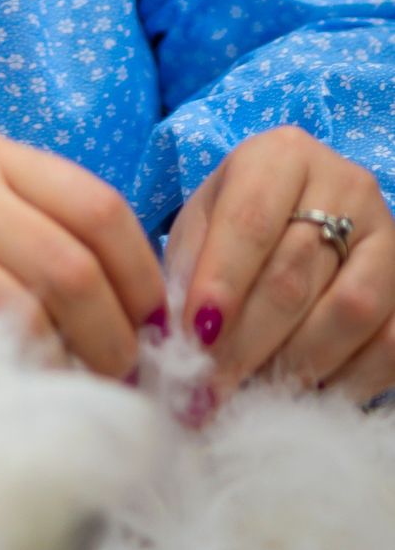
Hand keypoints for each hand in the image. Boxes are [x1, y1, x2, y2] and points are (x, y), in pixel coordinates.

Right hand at [0, 129, 164, 379]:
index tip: (154, 328)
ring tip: (82, 386)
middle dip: (118, 331)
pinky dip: (28, 361)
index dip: (141, 276)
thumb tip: (128, 307)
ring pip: (43, 290)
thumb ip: (26, 229)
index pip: (98, 205)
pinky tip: (28, 382)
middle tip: (123, 376)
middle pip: (78, 256)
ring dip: (80, 355)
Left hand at [167, 126, 394, 402]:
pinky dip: (347, 380)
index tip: (195, 338)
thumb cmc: (240, 219)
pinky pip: (390, 343)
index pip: (250, 221)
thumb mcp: (204, 221)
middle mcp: (344, 184)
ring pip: (349, 310)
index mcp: (281, 156)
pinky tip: (306, 393)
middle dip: (248, 341)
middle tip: (212, 386)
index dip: (222, 284)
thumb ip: (189, 268)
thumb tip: (176, 338)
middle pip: (296, 273)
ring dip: (295, 364)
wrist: (307, 214)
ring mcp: (387, 234)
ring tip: (253, 393)